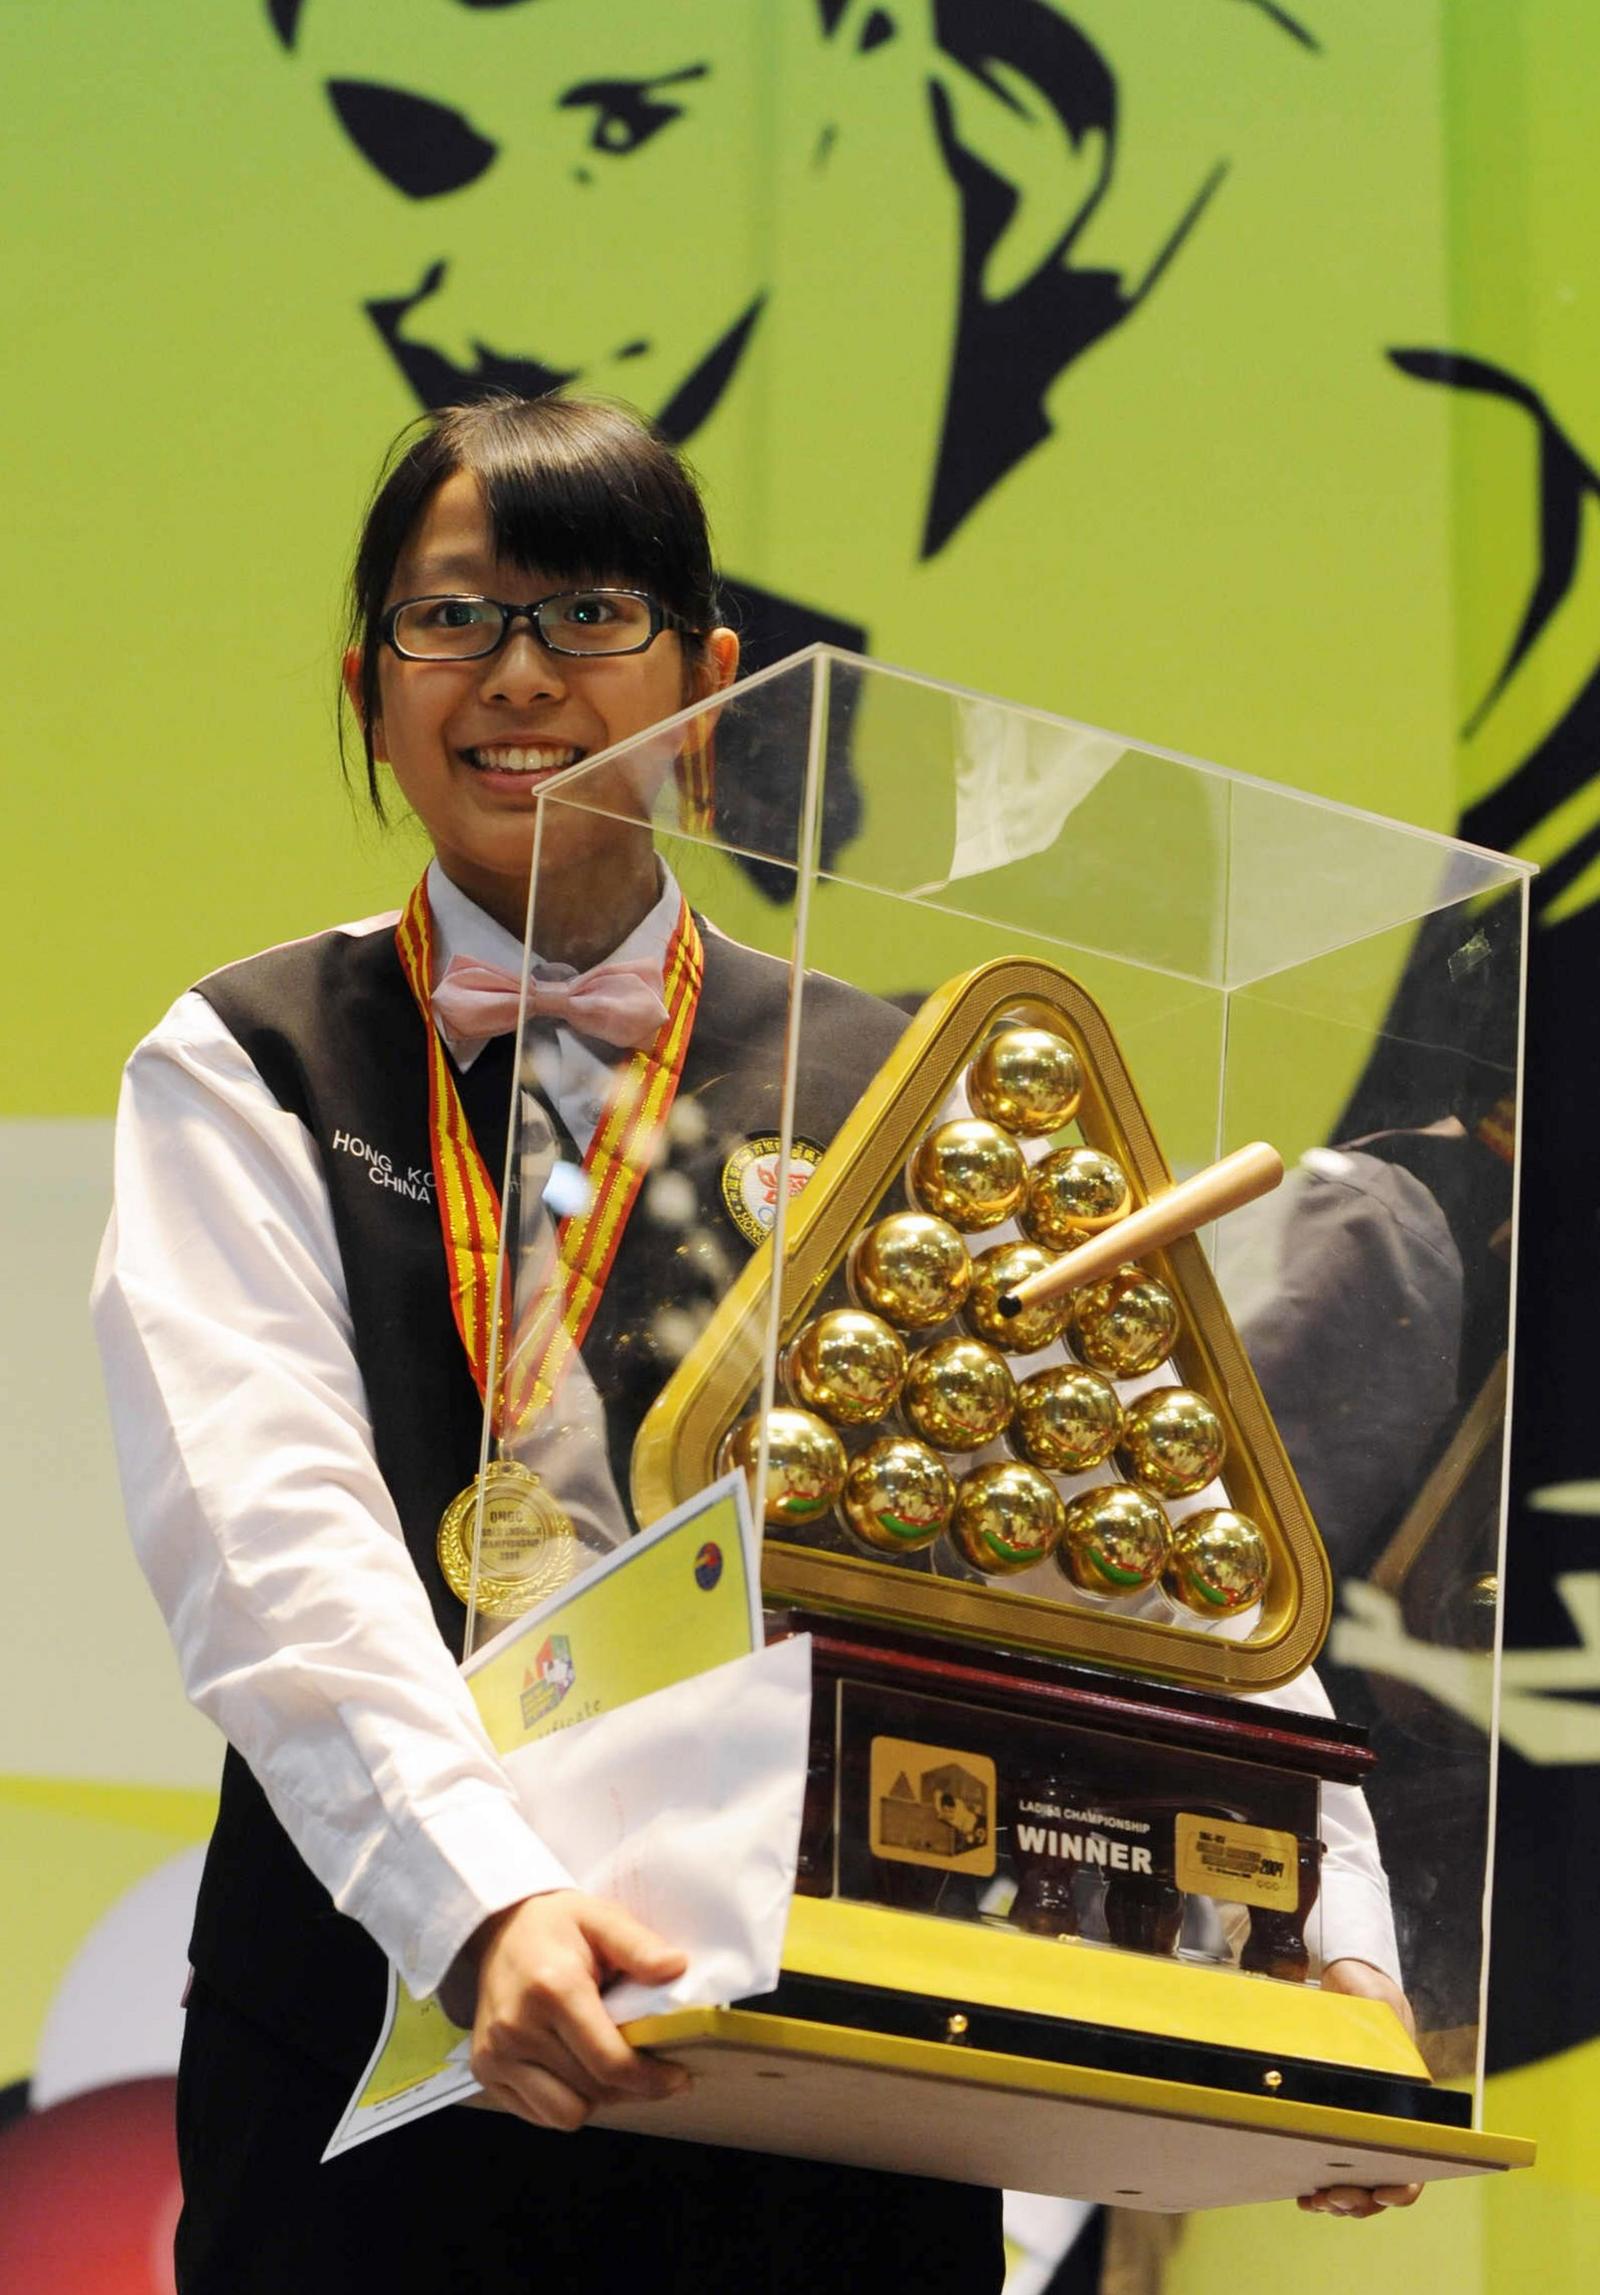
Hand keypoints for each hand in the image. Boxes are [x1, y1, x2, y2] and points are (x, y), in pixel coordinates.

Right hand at [455, 1891, 690, 2131]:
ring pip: (564, 2115)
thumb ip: (638, 1945)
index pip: (609, 2062)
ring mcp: (496, 2055)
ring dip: (595, 2099)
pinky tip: (574, 2068)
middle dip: (629, 2087)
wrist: (498, 1929)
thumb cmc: (556, 1925)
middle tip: (647, 2066)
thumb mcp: (601, 1918)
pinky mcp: (485, 2071)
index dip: (651, 2079)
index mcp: (552, 1989)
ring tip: (606, 2065)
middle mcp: (517, 2028)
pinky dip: (563, 2101)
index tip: (678, 2078)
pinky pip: (538, 2115)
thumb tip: (675, 1968)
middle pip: (592, 2093)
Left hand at [1297, 1959, 1422, 2217]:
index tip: (1382, 2191)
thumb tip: (1386, 2034)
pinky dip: (1322, 2186)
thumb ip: (1384, 2017)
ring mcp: (1363, 2125)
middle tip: (1332, 2198)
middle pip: (1385, 2181)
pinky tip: (1304, 2193)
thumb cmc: (1368, 1995)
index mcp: (1409, 2102)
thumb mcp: (1379, 2002)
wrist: (1348, 1983)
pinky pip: (1334, 2168)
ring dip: (1340, 2201)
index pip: (1419, 2158)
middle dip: (1360, 2199)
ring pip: (1361, 2184)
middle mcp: (1390, 2121)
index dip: (1405, 2185)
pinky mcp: (1336, 2122)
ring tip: (1314, 2201)